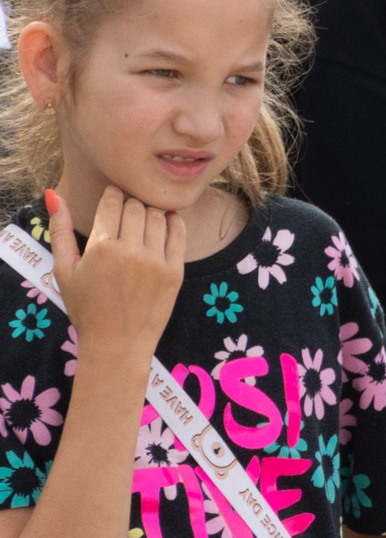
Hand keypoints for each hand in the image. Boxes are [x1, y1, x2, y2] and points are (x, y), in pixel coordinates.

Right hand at [49, 187, 183, 372]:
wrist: (116, 343)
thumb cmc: (85, 307)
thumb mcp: (64, 269)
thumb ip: (59, 230)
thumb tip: (54, 195)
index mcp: (101, 247)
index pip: (113, 203)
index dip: (113, 194)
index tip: (114, 193)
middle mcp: (131, 251)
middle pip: (137, 206)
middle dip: (131, 202)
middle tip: (127, 207)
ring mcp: (156, 262)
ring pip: (158, 217)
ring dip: (151, 211)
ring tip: (144, 216)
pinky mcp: (175, 272)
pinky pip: (179, 234)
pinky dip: (174, 222)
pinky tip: (168, 220)